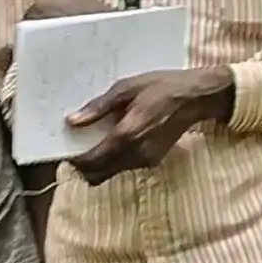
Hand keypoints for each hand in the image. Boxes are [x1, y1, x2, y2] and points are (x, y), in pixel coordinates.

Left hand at [66, 63, 235, 183]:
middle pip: (98, 174)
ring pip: (111, 173)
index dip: (75, 160)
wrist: (196, 97)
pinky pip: (125, 167)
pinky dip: (114, 161)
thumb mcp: (125, 88)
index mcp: (126, 135)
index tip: (65, 150)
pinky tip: (114, 141)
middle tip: (76, 148)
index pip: (92, 160)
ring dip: (98, 165)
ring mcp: (146, 160)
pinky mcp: (153, 161)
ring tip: (94, 142)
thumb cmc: (161, 87)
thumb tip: (72, 121)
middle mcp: (136, 153)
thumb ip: (98, 108)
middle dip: (84, 166)